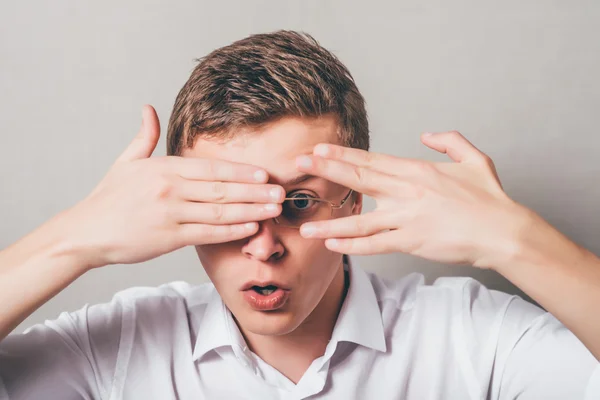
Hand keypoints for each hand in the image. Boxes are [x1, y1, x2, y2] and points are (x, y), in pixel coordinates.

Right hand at [60, 105, 283, 268]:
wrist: (86, 231)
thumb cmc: (109, 197)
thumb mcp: (126, 161)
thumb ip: (144, 136)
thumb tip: (148, 108)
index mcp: (164, 169)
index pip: (211, 168)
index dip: (240, 171)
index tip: (264, 173)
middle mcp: (170, 190)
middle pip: (222, 189)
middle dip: (255, 191)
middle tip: (281, 192)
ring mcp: (171, 214)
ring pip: (220, 212)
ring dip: (251, 211)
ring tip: (274, 210)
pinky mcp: (169, 238)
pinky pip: (208, 234)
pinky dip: (232, 231)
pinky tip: (252, 228)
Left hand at [296, 131, 531, 268]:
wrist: (503, 231)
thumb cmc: (490, 198)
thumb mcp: (474, 159)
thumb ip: (449, 140)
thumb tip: (426, 134)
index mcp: (417, 171)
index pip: (371, 160)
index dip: (342, 154)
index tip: (320, 149)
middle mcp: (406, 192)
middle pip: (358, 179)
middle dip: (326, 170)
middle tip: (299, 164)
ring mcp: (406, 218)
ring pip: (360, 220)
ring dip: (330, 221)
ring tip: (306, 225)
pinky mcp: (411, 242)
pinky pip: (375, 244)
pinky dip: (353, 245)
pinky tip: (333, 244)